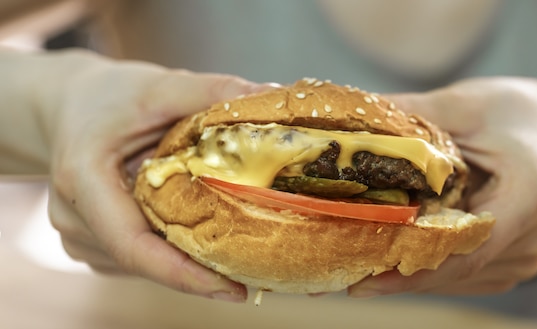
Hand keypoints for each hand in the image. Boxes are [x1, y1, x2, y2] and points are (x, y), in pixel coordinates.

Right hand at [45, 52, 259, 301]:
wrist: (68, 106)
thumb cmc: (108, 96)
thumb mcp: (158, 85)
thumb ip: (212, 90)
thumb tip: (271, 96)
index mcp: (81, 179)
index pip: (133, 244)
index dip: (183, 274)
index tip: (234, 290)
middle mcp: (72, 217)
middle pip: (144, 260)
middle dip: (200, 269)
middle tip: (256, 269)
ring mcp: (78, 236)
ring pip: (144, 263)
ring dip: (187, 259)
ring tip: (235, 246)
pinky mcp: (92, 243)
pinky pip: (139, 258)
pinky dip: (171, 251)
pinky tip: (198, 233)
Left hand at [348, 77, 536, 296]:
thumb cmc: (508, 113)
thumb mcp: (462, 104)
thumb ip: (412, 116)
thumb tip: (350, 124)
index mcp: (529, 194)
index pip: (469, 246)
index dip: (415, 270)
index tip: (365, 281)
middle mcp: (532, 236)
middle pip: (455, 268)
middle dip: (396, 271)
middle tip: (338, 270)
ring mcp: (524, 256)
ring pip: (454, 277)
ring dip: (406, 271)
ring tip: (351, 260)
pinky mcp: (510, 262)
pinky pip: (461, 274)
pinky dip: (425, 265)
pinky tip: (390, 250)